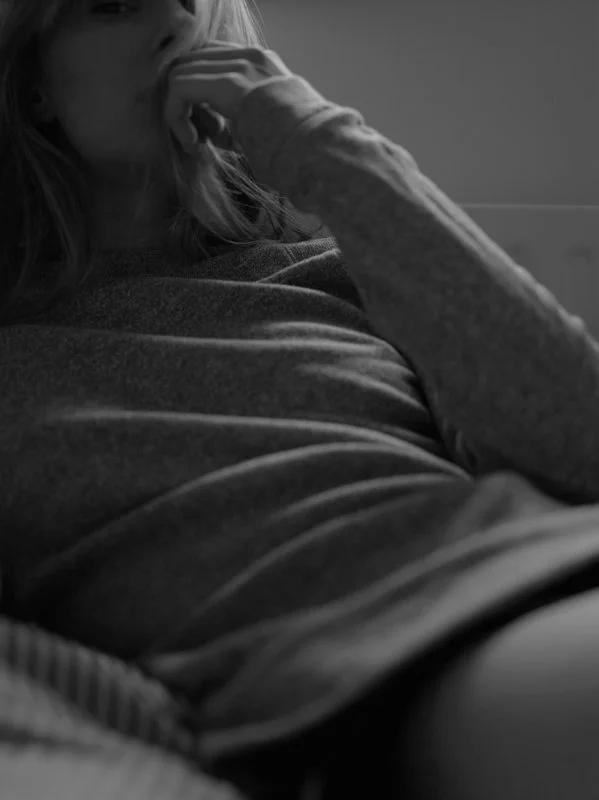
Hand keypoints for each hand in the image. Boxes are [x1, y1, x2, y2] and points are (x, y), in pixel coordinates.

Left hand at [164, 39, 294, 152]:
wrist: (316, 150)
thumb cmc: (296, 149)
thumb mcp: (266, 126)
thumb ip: (237, 119)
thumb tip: (209, 131)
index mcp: (261, 63)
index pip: (210, 59)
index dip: (197, 94)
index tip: (208, 133)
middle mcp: (249, 55)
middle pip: (190, 62)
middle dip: (184, 102)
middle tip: (198, 139)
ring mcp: (239, 65)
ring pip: (180, 72)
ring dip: (178, 112)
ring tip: (195, 144)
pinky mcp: (227, 83)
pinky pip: (180, 88)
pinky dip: (177, 117)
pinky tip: (193, 144)